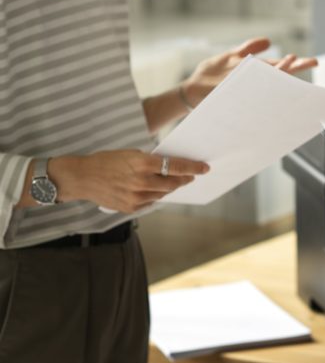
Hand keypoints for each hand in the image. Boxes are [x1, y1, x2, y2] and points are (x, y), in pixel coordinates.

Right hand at [49, 150, 209, 213]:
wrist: (82, 177)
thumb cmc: (106, 161)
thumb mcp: (130, 154)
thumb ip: (150, 161)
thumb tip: (169, 166)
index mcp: (142, 164)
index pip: (175, 166)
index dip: (192, 167)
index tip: (204, 168)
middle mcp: (141, 182)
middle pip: (172, 183)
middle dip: (184, 179)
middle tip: (190, 176)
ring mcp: (136, 197)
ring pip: (162, 194)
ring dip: (169, 187)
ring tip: (172, 181)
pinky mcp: (130, 207)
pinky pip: (150, 202)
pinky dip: (155, 195)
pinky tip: (153, 190)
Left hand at [182, 38, 317, 106]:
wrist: (190, 91)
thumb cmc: (210, 76)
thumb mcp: (230, 57)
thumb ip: (248, 48)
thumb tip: (268, 41)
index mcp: (254, 72)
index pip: (279, 67)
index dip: (295, 64)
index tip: (313, 61)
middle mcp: (252, 81)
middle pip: (277, 74)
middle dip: (293, 67)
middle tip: (313, 62)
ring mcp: (242, 86)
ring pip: (265, 80)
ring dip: (277, 71)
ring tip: (291, 62)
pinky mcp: (230, 91)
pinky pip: (247, 86)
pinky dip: (256, 81)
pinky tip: (265, 74)